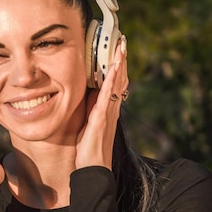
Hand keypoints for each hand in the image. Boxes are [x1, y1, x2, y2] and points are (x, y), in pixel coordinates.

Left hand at [75, 35, 128, 170]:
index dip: (117, 66)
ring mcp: (108, 113)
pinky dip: (112, 80)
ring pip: (117, 84)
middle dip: (121, 60)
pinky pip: (107, 96)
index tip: (118, 50)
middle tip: (123, 40)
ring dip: (119, 65)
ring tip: (121, 47)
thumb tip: (89, 93)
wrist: (93, 170)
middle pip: (119, 79)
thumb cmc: (89, 151)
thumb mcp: (88, 125)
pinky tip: (114, 68)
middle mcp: (111, 109)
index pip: (115, 83)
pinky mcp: (101, 119)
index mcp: (107, 110)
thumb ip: (91, 109)